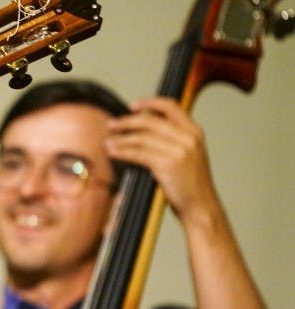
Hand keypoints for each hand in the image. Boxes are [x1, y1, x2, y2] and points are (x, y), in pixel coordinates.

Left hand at [105, 96, 219, 223]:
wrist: (200, 206)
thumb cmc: (190, 184)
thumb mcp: (189, 155)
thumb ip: (173, 140)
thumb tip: (142, 129)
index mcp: (194, 131)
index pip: (171, 106)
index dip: (150, 103)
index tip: (131, 106)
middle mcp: (188, 137)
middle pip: (150, 121)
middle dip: (126, 121)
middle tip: (111, 125)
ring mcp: (179, 150)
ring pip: (141, 138)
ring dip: (120, 139)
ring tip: (107, 142)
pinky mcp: (168, 164)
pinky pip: (138, 154)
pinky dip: (123, 152)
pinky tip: (113, 153)